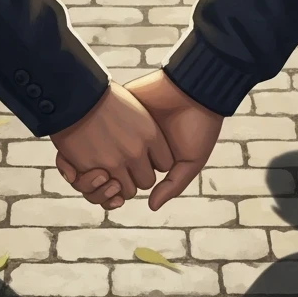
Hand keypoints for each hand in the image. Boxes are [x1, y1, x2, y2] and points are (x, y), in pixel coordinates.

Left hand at [60, 70, 222, 209]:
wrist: (197, 90)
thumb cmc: (199, 127)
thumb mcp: (190, 161)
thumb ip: (172, 185)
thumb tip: (151, 206)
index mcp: (151, 155)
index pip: (130, 175)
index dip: (122, 183)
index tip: (118, 185)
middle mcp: (137, 140)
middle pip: (113, 161)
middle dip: (107, 168)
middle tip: (105, 171)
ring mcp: (128, 122)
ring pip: (104, 141)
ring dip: (100, 148)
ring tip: (101, 152)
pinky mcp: (122, 103)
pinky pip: (103, 117)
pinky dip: (99, 125)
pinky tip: (99, 134)